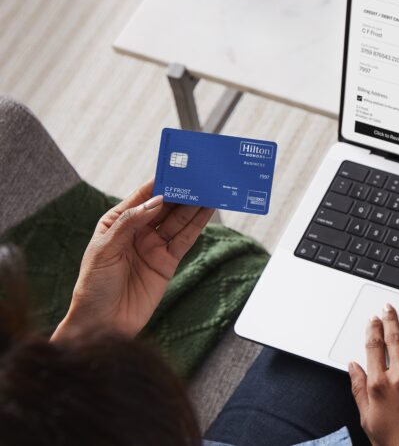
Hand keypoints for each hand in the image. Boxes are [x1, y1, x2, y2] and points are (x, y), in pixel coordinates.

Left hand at [52, 179, 213, 340]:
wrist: (102, 323)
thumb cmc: (93, 287)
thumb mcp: (104, 250)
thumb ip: (130, 223)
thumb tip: (156, 202)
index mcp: (115, 223)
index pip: (140, 198)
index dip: (158, 184)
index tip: (175, 170)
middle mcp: (136, 232)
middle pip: (163, 207)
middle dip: (180, 192)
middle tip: (199, 178)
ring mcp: (153, 247)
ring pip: (177, 221)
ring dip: (193, 205)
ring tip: (210, 189)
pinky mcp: (167, 262)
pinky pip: (185, 239)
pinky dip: (197, 225)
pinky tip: (208, 210)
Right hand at [348, 304, 398, 445]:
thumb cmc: (396, 442)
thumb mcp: (367, 419)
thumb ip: (359, 390)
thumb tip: (353, 368)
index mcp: (379, 385)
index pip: (374, 347)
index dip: (372, 329)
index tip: (372, 320)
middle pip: (394, 339)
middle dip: (390, 319)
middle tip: (388, 307)